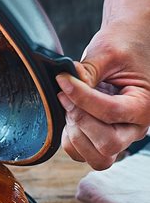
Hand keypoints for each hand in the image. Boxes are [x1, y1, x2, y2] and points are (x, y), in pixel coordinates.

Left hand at [56, 19, 149, 169]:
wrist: (127, 45)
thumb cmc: (123, 46)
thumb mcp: (107, 52)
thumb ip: (87, 73)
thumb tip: (65, 87)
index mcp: (145, 106)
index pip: (110, 113)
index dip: (80, 98)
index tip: (62, 80)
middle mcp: (135, 127)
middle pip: (107, 145)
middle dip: (80, 120)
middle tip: (66, 95)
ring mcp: (120, 136)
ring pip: (96, 157)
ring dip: (75, 134)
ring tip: (69, 105)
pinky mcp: (102, 138)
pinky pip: (82, 153)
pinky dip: (70, 139)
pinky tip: (68, 114)